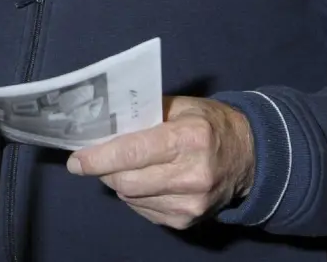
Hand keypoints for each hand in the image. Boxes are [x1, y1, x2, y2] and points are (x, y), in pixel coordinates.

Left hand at [67, 96, 254, 229]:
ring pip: (131, 197)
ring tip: (128, 166)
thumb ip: (142, 114)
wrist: (249, 156)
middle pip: (126, 181)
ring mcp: (191, 202)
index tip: (76, 160)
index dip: (98, 158)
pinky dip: (136, 196)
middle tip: (97, 159)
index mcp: (188, 138)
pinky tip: (147, 181)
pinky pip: (143, 210)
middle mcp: (192, 175)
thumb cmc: (208, 123)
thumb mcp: (180, 106)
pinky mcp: (188, 220)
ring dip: (120, 182)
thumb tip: (100, 127)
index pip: (132, 153)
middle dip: (104, 170)